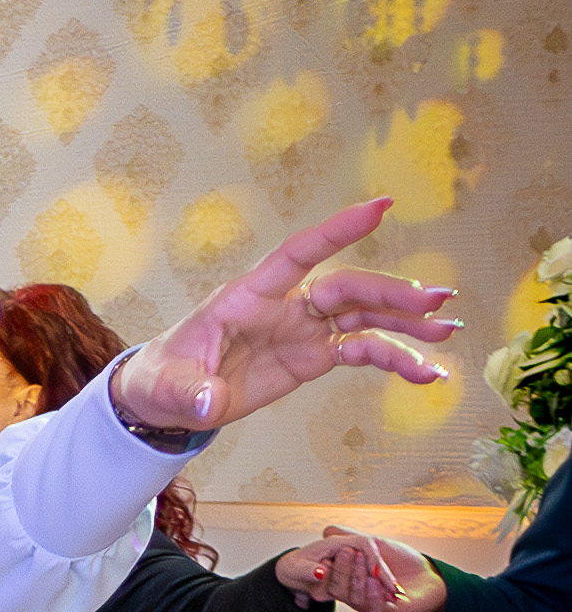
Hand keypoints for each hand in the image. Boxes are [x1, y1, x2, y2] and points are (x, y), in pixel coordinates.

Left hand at [111, 201, 458, 434]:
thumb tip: (208, 403)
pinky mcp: (312, 356)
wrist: (170, 398)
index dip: (336, 232)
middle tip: (435, 302)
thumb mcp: (169, 387)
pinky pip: (361, 350)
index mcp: (247, 297)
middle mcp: (283, 305)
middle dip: (389, 293)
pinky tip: (426, 373)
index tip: (381, 208)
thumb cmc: (165, 379)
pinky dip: (394, 358)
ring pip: (363, 315)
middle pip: (345, 288)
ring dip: (405, 322)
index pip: (297, 255)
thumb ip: (190, 391)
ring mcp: (302, 329)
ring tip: (447, 332)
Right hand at [312, 521, 446, 611]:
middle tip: (347, 551)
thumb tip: (328, 530)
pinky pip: (372, 606)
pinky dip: (372, 593)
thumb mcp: (376, 545)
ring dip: (357, 578)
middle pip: (341, 588)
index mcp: (351, 581)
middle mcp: (358, 595)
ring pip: (355, 597)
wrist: (429, 576)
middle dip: (344, 568)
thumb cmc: (404, 561)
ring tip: (362, 560)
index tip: (337, 547)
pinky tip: (375, 581)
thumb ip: (353, 539)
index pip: (334, 577)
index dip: (335, 563)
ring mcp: (370, 605)